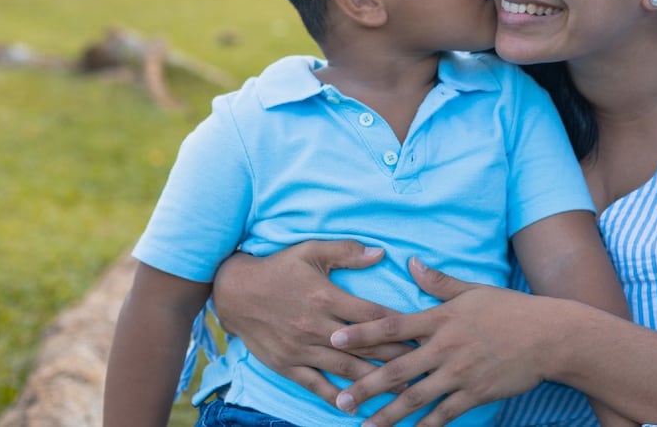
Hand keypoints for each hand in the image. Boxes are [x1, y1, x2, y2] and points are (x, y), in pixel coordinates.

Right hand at [210, 240, 407, 405]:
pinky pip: (315, 384)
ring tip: (402, 389)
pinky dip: (334, 396)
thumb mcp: (311, 251)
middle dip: (396, 357)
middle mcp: (316, 327)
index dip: (398, 326)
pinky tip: (354, 406)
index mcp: (326, 297)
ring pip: (345, 369)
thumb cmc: (278, 268)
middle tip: (423, 366)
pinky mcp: (287, 364)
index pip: (371, 315)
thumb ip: (346, 252)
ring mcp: (302, 348)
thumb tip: (380, 253)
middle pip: (365, 346)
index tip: (421, 333)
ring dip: (375, 381)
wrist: (234, 292)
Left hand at [330, 257, 554, 425]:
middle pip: (397, 368)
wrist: (549, 336)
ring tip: (364, 426)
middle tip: (339, 399)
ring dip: (387, 414)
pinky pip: (444, 414)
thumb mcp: (473, 290)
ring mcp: (459, 372)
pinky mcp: (475, 393)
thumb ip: (438, 281)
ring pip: (415, 397)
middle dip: (365, 386)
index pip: (392, 325)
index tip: (334, 338)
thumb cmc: (510, 309)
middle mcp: (445, 346)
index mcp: (441, 318)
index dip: (362, 333)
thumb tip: (410, 262)